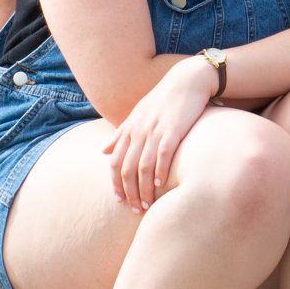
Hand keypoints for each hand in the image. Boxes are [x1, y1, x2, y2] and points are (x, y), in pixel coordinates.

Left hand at [102, 56, 219, 211]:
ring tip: (149, 204)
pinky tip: (162, 183)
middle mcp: (139, 131)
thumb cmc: (163, 99)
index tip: (120, 200)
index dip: (115, 183)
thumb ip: (120, 134)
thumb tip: (102, 150)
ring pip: (143, 166)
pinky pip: (163, 154)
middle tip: (136, 208)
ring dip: (144, 188)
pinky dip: (160, 170)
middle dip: (129, 192)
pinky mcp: (173, 129)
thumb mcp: (137, 114)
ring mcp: (155, 130)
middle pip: (126, 169)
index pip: (115, 162)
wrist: (187, 80)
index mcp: (129, 129)